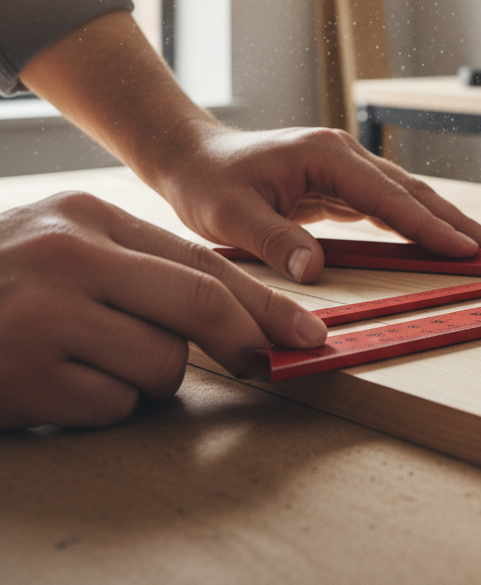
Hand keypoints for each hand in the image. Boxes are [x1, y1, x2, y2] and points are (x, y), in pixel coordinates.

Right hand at [0, 191, 327, 429]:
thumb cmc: (2, 285)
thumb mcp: (66, 249)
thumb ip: (139, 268)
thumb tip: (232, 317)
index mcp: (88, 217)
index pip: (202, 260)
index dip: (263, 300)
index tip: (306, 332)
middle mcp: (70, 257)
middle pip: (199, 304)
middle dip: (244, 339)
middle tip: (267, 362)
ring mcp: (43, 315)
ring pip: (160, 365)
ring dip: (146, 379)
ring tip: (90, 362)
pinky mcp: (23, 375)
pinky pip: (110, 406)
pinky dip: (99, 407)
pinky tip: (56, 386)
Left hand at [154, 123, 480, 284]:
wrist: (194, 157)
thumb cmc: (209, 181)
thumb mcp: (230, 215)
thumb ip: (274, 240)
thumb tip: (315, 271)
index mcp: (327, 156)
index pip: (389, 195)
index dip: (429, 225)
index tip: (466, 248)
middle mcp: (345, 156)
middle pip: (413, 192)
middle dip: (457, 223)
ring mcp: (347, 168)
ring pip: (408, 198)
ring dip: (445, 224)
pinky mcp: (342, 185)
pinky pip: (390, 207)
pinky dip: (418, 225)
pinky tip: (438, 242)